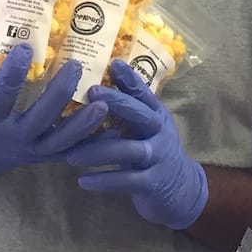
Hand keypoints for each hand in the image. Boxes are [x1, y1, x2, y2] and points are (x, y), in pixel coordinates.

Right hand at [0, 44, 105, 176]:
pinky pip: (74, 152)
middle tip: (76, 66)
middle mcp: (13, 138)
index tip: (26, 48)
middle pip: (40, 118)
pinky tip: (115, 130)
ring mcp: (33, 150)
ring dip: (84, 123)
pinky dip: (95, 143)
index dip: (13, 74)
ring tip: (103, 103)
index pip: (1, 97)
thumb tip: (8, 39)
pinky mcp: (48, 157)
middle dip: (59, 93)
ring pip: (62, 141)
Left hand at [66, 59, 208, 228]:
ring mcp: (159, 157)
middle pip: (140, 113)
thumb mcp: (144, 127)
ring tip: (71, 155)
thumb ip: (125, 111)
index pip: (143, 92)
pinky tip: (83, 181)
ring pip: (129, 150)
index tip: (113, 63)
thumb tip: (91, 86)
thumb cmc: (152, 150)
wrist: (180, 189)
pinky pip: (127, 180)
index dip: (130, 78)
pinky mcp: (154, 182)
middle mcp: (159, 131)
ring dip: (99, 151)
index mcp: (156, 114)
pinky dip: (105, 181)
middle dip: (116, 102)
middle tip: (89, 93)